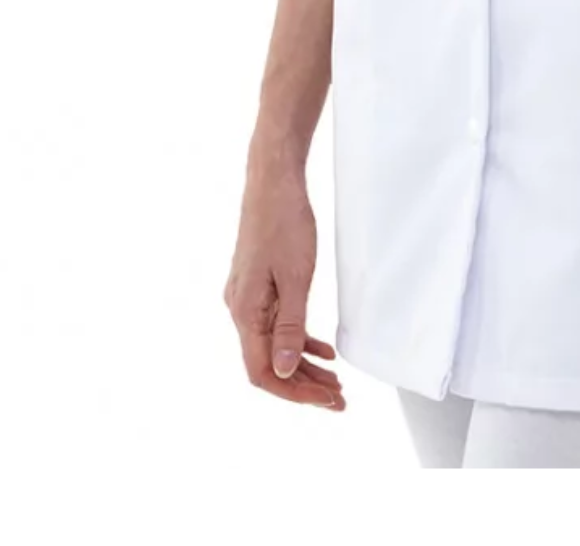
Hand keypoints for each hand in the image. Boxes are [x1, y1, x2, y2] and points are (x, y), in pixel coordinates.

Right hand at [223, 163, 346, 412]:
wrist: (273, 179)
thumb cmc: (285, 222)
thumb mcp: (296, 277)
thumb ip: (289, 326)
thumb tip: (282, 370)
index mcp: (244, 311)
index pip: (262, 371)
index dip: (294, 391)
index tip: (327, 400)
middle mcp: (239, 309)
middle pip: (268, 363)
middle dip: (303, 384)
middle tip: (339, 398)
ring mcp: (246, 297)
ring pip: (273, 345)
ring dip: (303, 365)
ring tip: (335, 381)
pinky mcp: (256, 285)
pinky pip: (275, 324)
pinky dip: (298, 340)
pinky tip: (322, 349)